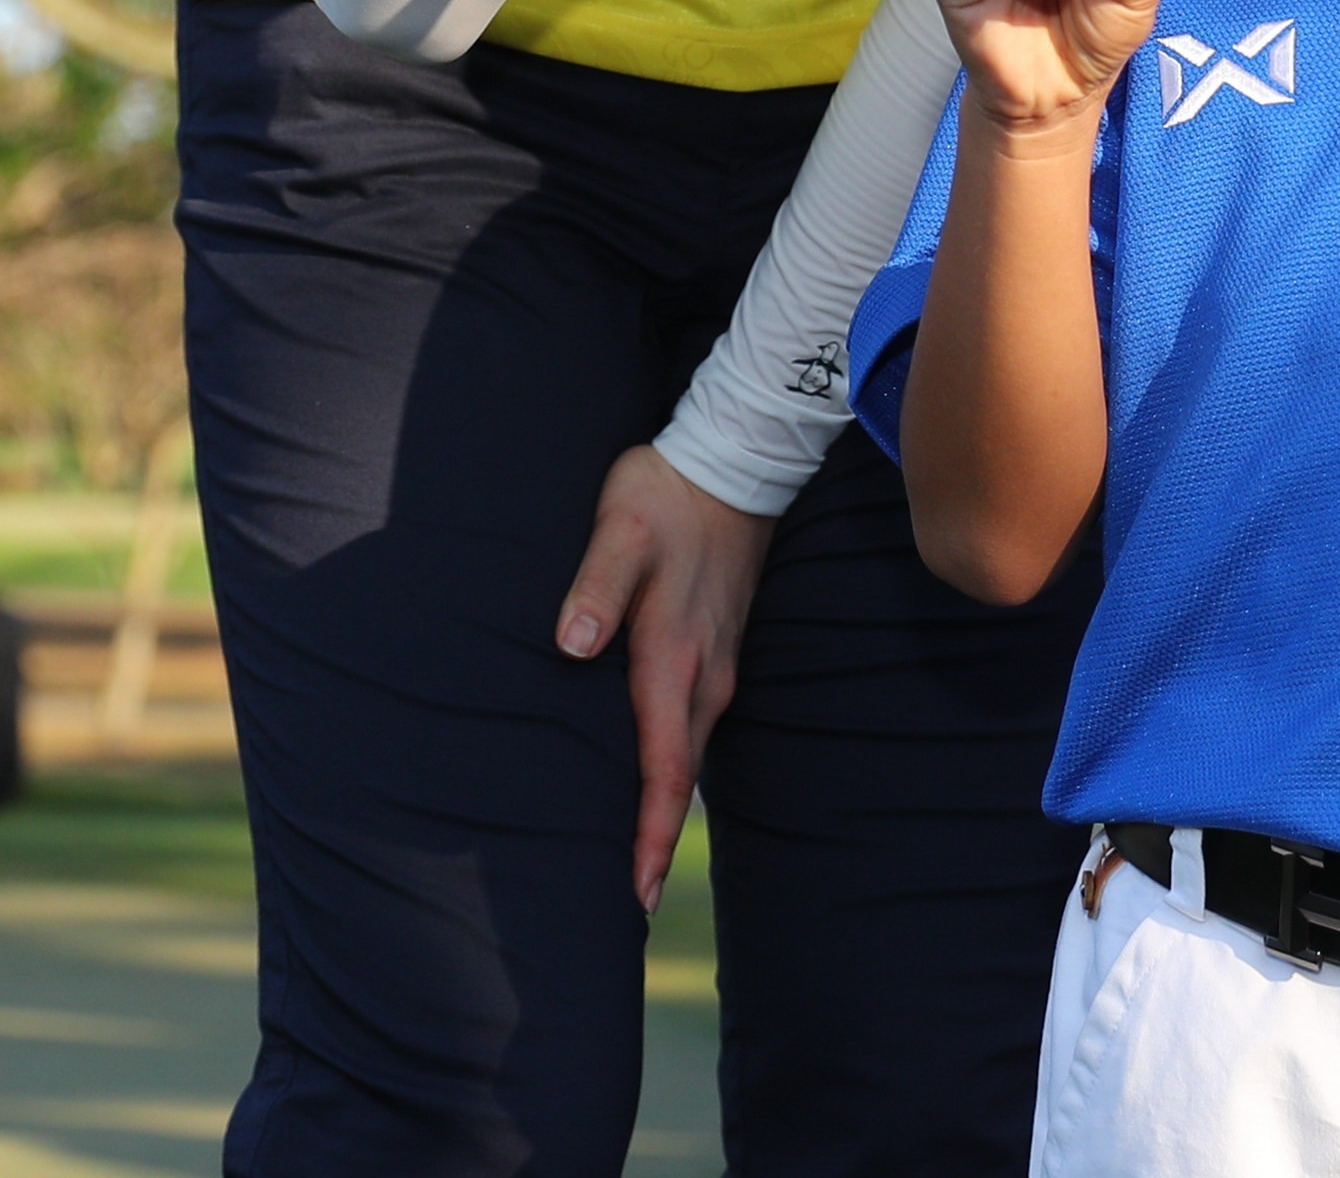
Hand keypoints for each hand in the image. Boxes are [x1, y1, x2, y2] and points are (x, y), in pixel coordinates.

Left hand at [553, 441, 773, 913]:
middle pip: (678, 780)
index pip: (662, 769)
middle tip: (623, 913)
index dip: (646, 837)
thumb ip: (594, 589)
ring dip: (662, 814)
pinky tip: (652, 787)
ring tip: (632, 869)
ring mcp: (716, 664)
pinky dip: (671, 773)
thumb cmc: (665, 496)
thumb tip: (571, 646)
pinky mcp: (716, 650)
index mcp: (674, 657)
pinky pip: (693, 730)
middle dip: (652, 848)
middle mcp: (703, 675)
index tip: (632, 897)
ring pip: (688, 758)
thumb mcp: (620, 531)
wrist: (736, 458)